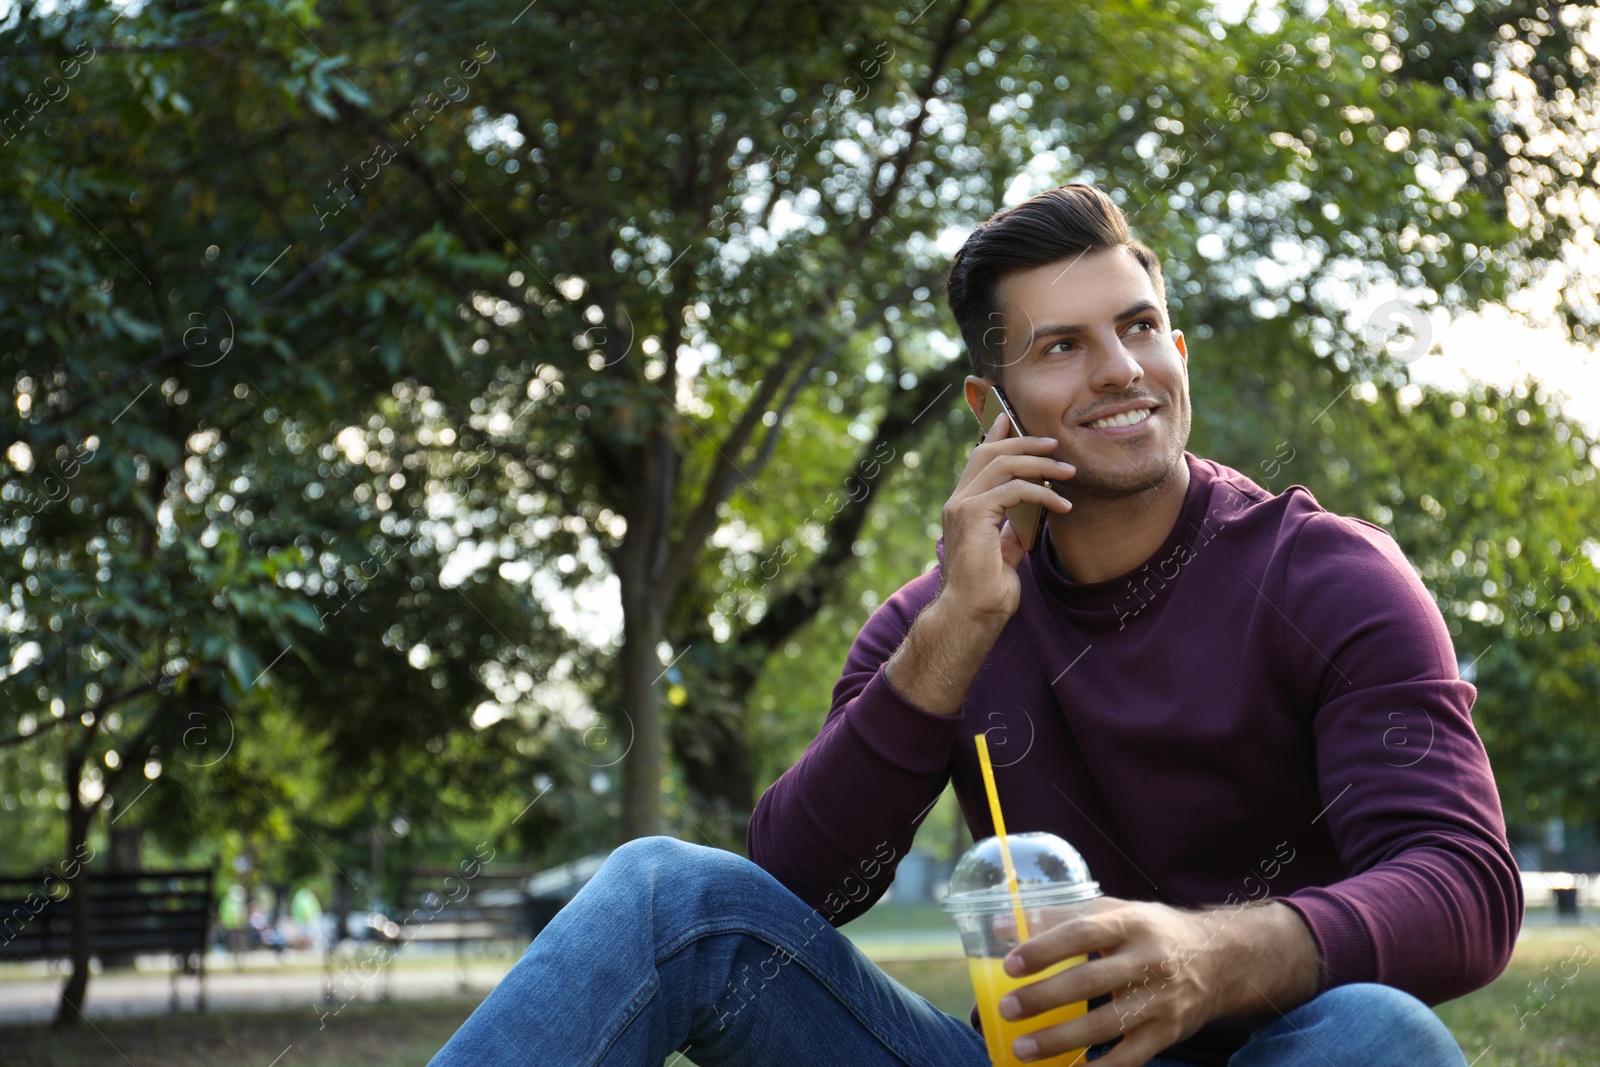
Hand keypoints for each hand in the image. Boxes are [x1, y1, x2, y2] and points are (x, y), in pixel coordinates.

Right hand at [938, 411, 1073, 626]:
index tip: (1013, 419)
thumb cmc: (986, 591)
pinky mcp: (974, 515)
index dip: (996, 436)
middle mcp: (958, 501)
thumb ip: (1010, 531)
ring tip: (1068, 472)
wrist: (972, 614)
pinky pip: (1014, 490)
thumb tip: (1026, 521)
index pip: (978, 460)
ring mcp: (962, 506)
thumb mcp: (1004, 553)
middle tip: (1055, 445)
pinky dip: (1043, 494)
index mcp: (963, 507)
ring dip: (1040, 464)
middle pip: (990, 453)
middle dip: (1024, 442)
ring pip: (1003, 465)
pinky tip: (1062, 506)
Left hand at [995, 898, 1318, 1065]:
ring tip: (1023, 1048)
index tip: (1010, 961)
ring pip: (1106, 1025)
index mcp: (1131, 924)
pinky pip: (1129, 1059)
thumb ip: (1064, 916)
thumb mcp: (1118, 912)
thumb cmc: (1152, 932)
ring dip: (1060, 1040)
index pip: (1083, 932)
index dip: (1045, 947)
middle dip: (1044, 998)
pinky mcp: (1167, 1033)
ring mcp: (1160, 1001)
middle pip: (1090, 982)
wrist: (1221, 959)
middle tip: (1008, 1009)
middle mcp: (1148, 962)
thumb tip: (1003, 926)